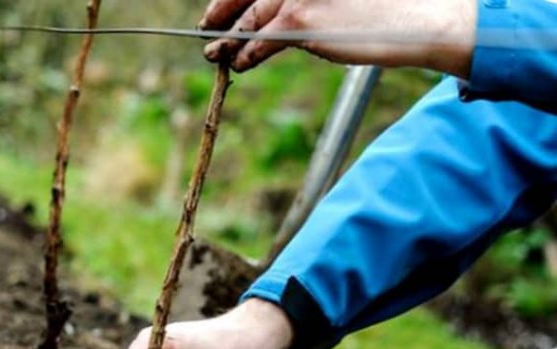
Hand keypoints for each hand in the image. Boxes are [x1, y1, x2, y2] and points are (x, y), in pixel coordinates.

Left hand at [200, 0, 475, 76]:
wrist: (420, 19)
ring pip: (251, 18)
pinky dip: (246, 54)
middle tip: (207, 25)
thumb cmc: (388, 7)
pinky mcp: (299, 21)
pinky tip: (238, 63)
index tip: (219, 5)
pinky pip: (261, 41)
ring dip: (228, 38)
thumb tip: (277, 14)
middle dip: (222, 10)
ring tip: (215, 52)